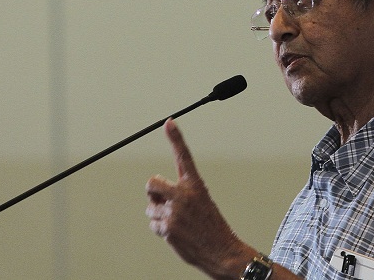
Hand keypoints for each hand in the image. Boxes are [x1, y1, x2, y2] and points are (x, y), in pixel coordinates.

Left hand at [145, 119, 251, 278]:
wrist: (222, 251)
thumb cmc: (212, 226)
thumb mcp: (202, 202)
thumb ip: (181, 193)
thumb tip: (157, 194)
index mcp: (196, 185)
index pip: (183, 157)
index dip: (175, 138)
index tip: (169, 122)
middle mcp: (184, 195)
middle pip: (152, 183)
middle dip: (154, 193)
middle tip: (164, 202)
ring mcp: (175, 212)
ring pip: (151, 207)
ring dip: (159, 215)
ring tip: (178, 223)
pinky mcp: (168, 228)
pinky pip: (153, 224)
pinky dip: (161, 229)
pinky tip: (176, 233)